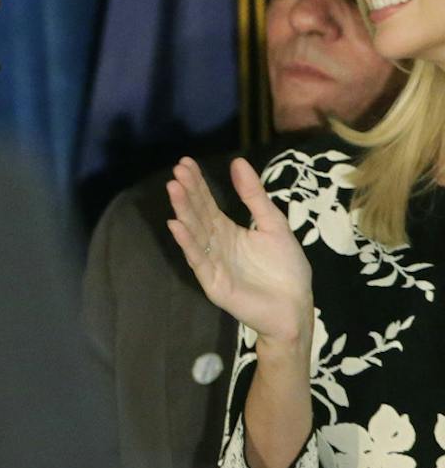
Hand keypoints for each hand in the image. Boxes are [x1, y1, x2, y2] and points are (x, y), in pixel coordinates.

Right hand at [167, 156, 312, 345]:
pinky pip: (198, 259)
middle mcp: (215, 244)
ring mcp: (212, 262)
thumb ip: (254, 196)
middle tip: (176, 171)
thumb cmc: (286, 268)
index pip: (207, 203)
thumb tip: (237, 162)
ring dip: (183, 211)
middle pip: (198, 214)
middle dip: (187, 193)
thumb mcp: (274, 224)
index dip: (197, 184)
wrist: (295, 305)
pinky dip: (187, 242)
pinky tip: (176, 225)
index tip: (185, 163)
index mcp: (228, 231)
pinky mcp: (213, 281)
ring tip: (173, 189)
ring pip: (194, 233)